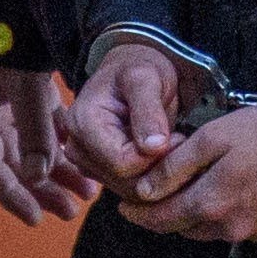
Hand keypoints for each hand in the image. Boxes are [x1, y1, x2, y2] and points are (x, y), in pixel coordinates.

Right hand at [0, 63, 100, 225]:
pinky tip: (83, 161)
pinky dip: (62, 144)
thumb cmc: (18, 36)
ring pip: (32, 147)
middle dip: (42, 190)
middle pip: (13, 162)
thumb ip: (33, 128)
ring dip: (58, 171)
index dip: (11, 195)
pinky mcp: (28, 90)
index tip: (35, 218)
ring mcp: (8, 102)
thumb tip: (38, 175)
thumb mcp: (26, 82)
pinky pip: (45, 126)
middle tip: (70, 212)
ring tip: (86, 193)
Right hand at [64, 42, 182, 194]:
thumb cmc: (138, 68)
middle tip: (179, 141)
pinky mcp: (99, 171)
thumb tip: (153, 147)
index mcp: (83, 123)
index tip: (177, 137)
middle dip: (158, 167)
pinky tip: (162, 154)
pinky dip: (151, 176)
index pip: (122, 163)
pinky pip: (129, 188)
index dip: (155, 157)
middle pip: (124, 180)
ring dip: (157, 172)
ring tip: (171, 143)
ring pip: (129, 189)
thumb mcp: (146, 79)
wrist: (132, 71)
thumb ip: (148, 111)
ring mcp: (86, 162)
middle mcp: (77, 147)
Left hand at [120, 101, 256, 242]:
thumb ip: (176, 166)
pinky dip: (217, 215)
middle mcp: (229, 228)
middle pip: (183, 228)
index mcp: (211, 205)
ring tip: (177, 195)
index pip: (162, 220)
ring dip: (189, 216)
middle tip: (145, 198)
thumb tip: (143, 190)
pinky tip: (217, 194)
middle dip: (161, 215)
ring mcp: (252, 232)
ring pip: (207, 230)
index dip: (138, 214)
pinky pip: (232, 227)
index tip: (121, 206)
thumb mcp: (215, 137)